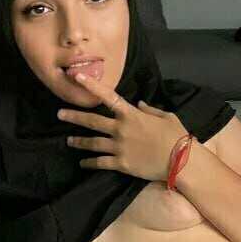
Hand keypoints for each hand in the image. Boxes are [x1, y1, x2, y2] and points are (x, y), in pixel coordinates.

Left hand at [58, 71, 189, 181]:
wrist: (180, 160)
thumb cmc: (176, 136)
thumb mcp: (166, 117)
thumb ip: (150, 110)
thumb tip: (139, 103)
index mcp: (131, 114)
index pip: (108, 97)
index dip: (91, 86)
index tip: (77, 77)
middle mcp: (120, 129)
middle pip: (92, 121)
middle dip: (74, 116)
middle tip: (59, 113)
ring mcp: (119, 147)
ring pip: (92, 143)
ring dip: (78, 141)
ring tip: (68, 140)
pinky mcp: (120, 164)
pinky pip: (100, 163)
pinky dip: (89, 163)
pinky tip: (82, 163)